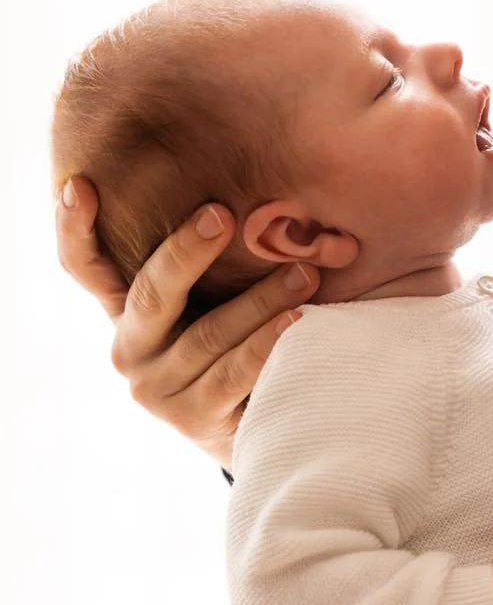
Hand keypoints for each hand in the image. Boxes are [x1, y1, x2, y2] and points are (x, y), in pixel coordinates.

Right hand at [55, 177, 319, 469]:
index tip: (78, 184)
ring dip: (262, 299)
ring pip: (208, 333)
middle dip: (187, 250)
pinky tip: (297, 320)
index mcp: (125, 308)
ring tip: (305, 273)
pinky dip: (267, 342)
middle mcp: (130, 348)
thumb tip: (256, 195)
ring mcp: (157, 388)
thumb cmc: (233, 337)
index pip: (85, 266)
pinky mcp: (193, 418)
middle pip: (151, 292)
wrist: (251, 419)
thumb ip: (211, 257)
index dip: (74, 227)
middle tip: (223, 214)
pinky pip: (232, 373)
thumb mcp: (211, 294)